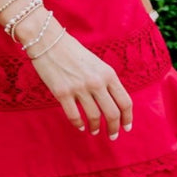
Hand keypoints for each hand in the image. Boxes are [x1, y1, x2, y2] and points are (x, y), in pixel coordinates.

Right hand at [16, 14, 132, 138]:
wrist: (48, 41)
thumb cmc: (72, 51)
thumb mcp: (96, 63)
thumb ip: (106, 81)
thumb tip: (113, 103)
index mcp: (108, 73)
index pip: (125, 101)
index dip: (128, 118)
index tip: (126, 127)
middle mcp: (96, 82)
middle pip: (112, 113)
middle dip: (113, 128)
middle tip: (112, 135)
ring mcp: (79, 88)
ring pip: (94, 117)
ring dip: (95, 127)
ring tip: (94, 130)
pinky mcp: (62, 93)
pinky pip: (74, 116)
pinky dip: (78, 124)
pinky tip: (79, 126)